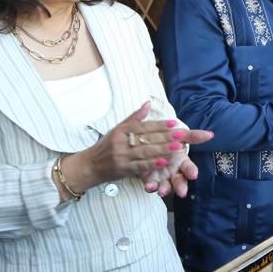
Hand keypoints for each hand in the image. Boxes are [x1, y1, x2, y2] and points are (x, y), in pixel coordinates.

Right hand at [63, 102, 207, 193]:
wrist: (88, 166)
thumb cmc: (106, 146)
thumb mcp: (117, 129)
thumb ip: (135, 117)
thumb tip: (148, 103)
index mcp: (122, 129)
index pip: (145, 126)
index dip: (161, 125)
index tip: (176, 123)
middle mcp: (122, 141)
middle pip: (148, 138)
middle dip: (167, 136)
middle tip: (184, 134)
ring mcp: (122, 155)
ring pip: (146, 151)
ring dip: (163, 149)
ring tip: (178, 147)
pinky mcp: (123, 169)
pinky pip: (140, 166)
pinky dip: (153, 164)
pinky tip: (165, 162)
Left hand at [139, 129, 213, 197]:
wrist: (150, 141)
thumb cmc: (168, 141)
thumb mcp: (180, 136)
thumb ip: (194, 136)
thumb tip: (210, 134)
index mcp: (182, 162)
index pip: (189, 168)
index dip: (191, 171)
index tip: (194, 175)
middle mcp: (173, 172)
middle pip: (179, 181)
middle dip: (181, 187)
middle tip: (182, 193)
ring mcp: (162, 177)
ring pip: (165, 186)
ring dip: (164, 190)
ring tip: (162, 192)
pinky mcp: (149, 179)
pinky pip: (151, 184)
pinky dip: (150, 186)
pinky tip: (148, 186)